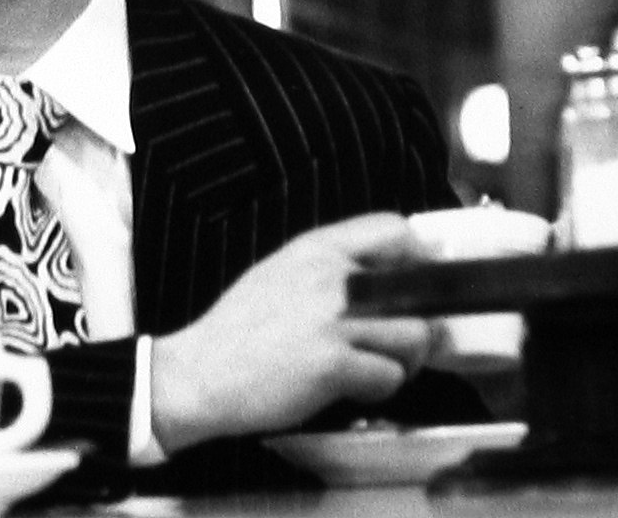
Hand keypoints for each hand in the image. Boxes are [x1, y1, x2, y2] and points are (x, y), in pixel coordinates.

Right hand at [149, 212, 433, 453]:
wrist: (199, 373)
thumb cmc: (237, 329)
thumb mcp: (279, 272)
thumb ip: (327, 268)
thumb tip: (377, 277)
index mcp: (316, 248)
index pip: (392, 229)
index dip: (415, 258)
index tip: (415, 284)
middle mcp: (330, 276)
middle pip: (415, 289)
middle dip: (418, 320)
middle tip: (404, 340)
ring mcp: (332, 321)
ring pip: (413, 336)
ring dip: (405, 359)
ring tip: (382, 368)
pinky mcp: (332, 365)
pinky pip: (388, 376)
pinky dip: (380, 388)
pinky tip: (356, 389)